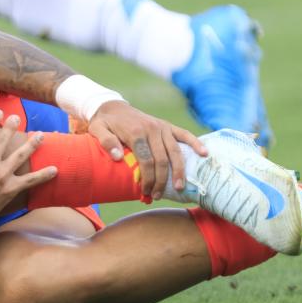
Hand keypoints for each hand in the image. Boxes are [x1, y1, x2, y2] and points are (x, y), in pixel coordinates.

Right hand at [0, 110, 55, 233]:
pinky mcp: (10, 188)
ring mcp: (2, 174)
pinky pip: (30, 180)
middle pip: (4, 138)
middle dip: (11, 126)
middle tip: (16, 118)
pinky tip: (54, 169)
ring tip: (40, 136)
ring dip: (32, 144)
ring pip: (21, 154)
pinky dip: (43, 175)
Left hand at [85, 101, 207, 200]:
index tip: (145, 192)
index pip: (146, 160)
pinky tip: (204, 154)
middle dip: (161, 180)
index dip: (148, 179)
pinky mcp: (167, 126)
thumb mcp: (96, 130)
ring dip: (179, 170)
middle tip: (157, 196)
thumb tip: (119, 157)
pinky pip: (184, 134)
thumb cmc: (104, 123)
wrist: (112, 106)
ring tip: (179, 187)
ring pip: (175, 151)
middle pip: (162, 159)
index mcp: (136, 132)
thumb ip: (106, 142)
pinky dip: (195, 143)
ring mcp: (162, 127)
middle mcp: (152, 129)